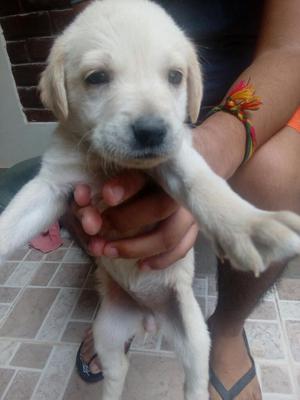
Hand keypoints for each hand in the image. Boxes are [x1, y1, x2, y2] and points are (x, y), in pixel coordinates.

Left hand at [71, 171, 198, 269]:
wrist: (160, 184)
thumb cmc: (128, 180)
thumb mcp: (111, 180)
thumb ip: (97, 190)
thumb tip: (81, 198)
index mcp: (158, 169)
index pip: (146, 175)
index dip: (125, 186)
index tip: (106, 196)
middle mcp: (177, 189)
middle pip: (158, 207)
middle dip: (123, 221)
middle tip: (94, 228)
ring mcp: (188, 211)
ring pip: (168, 235)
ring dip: (136, 247)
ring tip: (106, 251)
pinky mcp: (191, 228)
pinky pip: (182, 248)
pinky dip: (161, 260)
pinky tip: (141, 266)